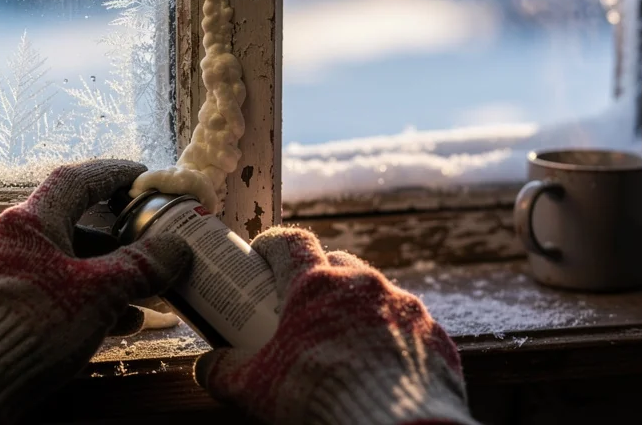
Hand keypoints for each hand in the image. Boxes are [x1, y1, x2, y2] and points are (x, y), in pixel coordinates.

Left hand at [0, 160, 191, 422]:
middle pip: (70, 224)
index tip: (140, 177)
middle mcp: (7, 238)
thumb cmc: (37, 324)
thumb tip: (176, 248)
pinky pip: (48, 288)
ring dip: (103, 273)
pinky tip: (118, 321)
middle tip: (146, 242)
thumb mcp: (101, 292)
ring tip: (141, 291)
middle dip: (115, 238)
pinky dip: (82, 297)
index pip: (76, 180)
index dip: (112, 175)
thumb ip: (141, 266)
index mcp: (28, 221)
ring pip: (61, 261)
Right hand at [194, 227, 475, 424]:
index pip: (291, 241)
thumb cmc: (319, 400)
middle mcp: (363, 284)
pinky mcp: (434, 336)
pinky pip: (408, 327)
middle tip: (302, 307)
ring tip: (343, 343)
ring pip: (376, 293)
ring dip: (357, 309)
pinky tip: (380, 368)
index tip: (263, 259)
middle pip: (337, 262)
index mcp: (316, 284)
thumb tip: (207, 367)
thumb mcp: (255, 388)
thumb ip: (224, 372)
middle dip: (318, 277)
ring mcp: (404, 307)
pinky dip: (392, 339)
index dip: (274, 246)